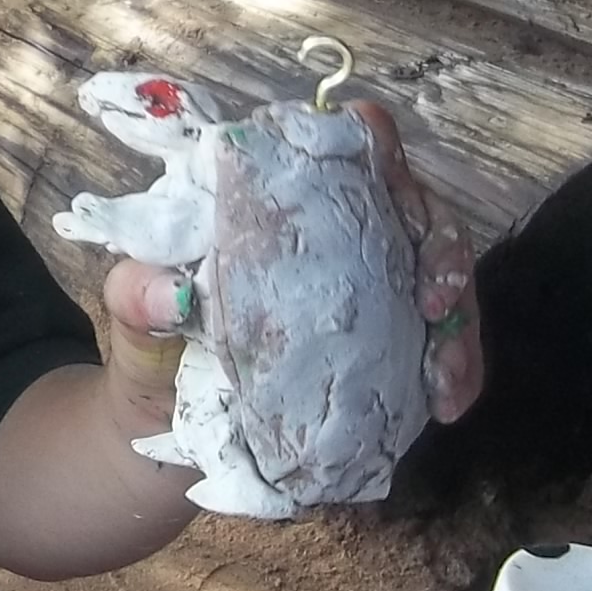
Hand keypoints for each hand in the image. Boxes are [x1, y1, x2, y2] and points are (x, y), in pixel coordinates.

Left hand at [100, 102, 481, 426]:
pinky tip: (449, 402)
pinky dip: (455, 365)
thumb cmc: (148, 361)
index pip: (330, 146)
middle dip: (441, 249)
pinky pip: (440, 340)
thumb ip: (137, 299)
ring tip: (447, 379)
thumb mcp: (131, 326)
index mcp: (266, 203)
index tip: (393, 188)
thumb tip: (172, 293)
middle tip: (436, 307)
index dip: (373, 148)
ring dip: (460, 320)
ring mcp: (363, 287)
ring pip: (439, 274)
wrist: (162, 444)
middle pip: (409, 208)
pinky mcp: (383, 344)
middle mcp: (327, 233)